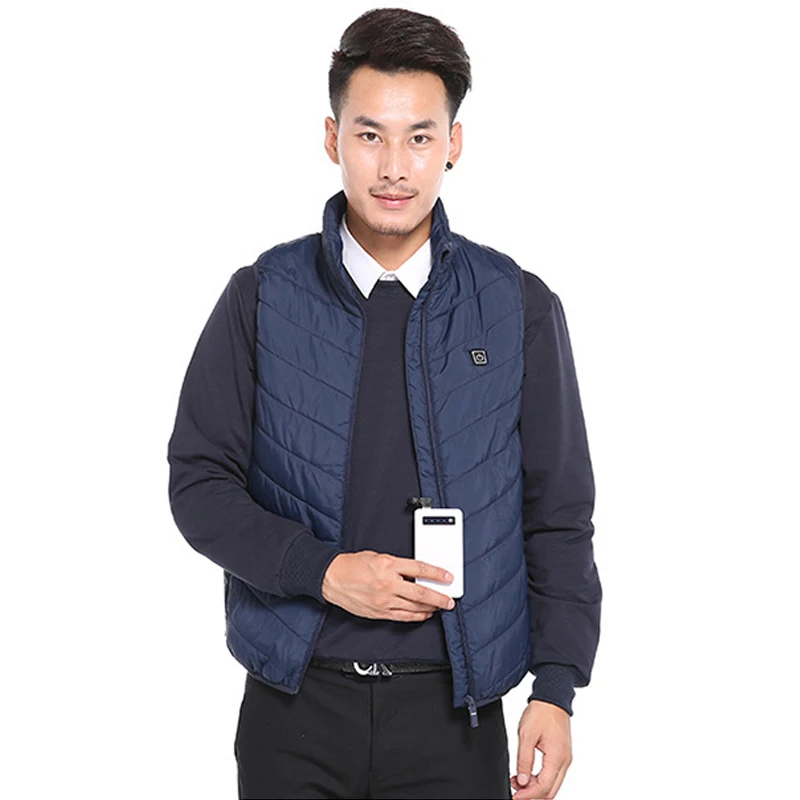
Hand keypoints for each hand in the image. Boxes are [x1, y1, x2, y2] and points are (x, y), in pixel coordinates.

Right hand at [321, 550, 455, 620]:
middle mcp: (388, 584)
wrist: (333, 578)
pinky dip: (417, 616)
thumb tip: (417, 574)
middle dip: (439, 597)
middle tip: (450, 600)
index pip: (419, 569)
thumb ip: (398, 565)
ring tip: (440, 606)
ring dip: (430, 608)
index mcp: (388, 565)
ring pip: (414, 607)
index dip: (437, 574)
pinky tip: (424, 614)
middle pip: (421, 593)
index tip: (448, 577)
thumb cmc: (354, 565)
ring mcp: (384, 600)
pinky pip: (403, 617)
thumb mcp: (379, 556)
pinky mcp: (379, 612)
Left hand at [511, 700, 571, 798]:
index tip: (515, 797)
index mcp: (557, 757)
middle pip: (550, 791)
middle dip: (532, 795)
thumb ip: (524, 760)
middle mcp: (564, 761)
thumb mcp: (526, 735)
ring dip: (535, 788)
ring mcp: (564, 759)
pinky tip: (526, 776)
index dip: (528, 795)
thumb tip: (522, 782)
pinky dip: (539, 780)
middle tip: (516, 792)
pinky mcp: (561, 756)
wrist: (552, 699)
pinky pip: (552, 775)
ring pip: (552, 785)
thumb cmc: (541, 712)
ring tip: (517, 782)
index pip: (544, 787)